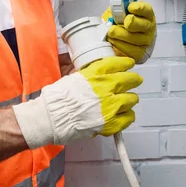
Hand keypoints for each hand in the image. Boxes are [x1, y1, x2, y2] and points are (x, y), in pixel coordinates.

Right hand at [12, 57, 142, 148]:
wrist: (51, 118)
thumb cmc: (57, 99)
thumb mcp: (73, 77)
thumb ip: (89, 75)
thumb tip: (97, 73)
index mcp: (95, 74)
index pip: (118, 63)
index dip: (126, 63)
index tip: (129, 64)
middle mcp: (105, 87)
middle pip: (130, 80)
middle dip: (133, 80)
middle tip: (134, 81)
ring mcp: (110, 106)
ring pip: (132, 99)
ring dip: (129, 99)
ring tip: (125, 101)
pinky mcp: (111, 123)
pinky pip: (129, 117)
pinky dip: (127, 116)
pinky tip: (123, 115)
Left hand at [102, 0, 156, 63]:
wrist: (119, 38)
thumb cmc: (122, 20)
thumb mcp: (123, 4)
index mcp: (146, 15)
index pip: (147, 10)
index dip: (140, 8)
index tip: (131, 7)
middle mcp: (147, 29)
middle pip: (142, 26)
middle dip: (132, 23)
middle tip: (122, 21)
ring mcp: (143, 43)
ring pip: (133, 39)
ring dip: (120, 35)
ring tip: (110, 31)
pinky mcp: (137, 55)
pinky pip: (128, 51)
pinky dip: (118, 45)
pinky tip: (112, 41)